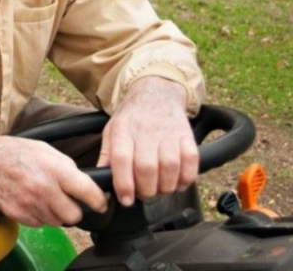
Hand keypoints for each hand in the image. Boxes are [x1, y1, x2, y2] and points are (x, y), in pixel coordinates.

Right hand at [0, 134, 106, 226]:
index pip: (89, 193)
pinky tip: (31, 200)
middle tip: (67, 200)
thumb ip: (68, 167)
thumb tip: (85, 184)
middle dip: (74, 209)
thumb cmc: (15, 153)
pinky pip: (39, 223)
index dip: (99, 201)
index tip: (100, 203)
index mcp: (55, 170)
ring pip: (57, 221)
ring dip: (55, 213)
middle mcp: (44, 189)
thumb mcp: (46, 149)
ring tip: (44, 196)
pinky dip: (39, 215)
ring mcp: (31, 204)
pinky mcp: (19, 214)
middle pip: (74, 215)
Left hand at [97, 76, 198, 206]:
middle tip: (144, 195)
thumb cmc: (131, 117)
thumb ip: (107, 155)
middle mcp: (145, 131)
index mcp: (123, 130)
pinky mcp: (186, 135)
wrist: (155, 92)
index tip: (125, 200)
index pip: (121, 159)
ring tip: (160, 190)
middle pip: (147, 167)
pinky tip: (178, 182)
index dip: (124, 183)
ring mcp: (168, 133)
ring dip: (166, 186)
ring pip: (170, 166)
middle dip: (146, 189)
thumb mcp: (111, 130)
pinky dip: (187, 178)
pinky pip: (192, 161)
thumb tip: (100, 181)